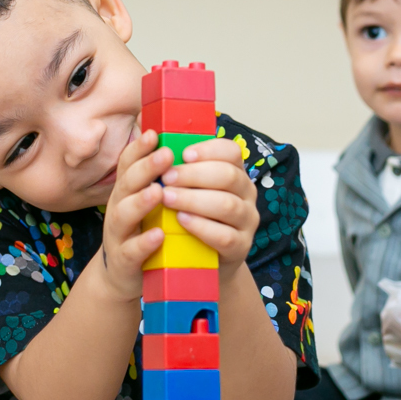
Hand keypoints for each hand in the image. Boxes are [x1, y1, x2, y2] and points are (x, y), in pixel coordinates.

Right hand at [98, 129, 177, 301]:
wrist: (127, 278)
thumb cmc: (145, 232)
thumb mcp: (149, 203)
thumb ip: (161, 179)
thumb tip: (182, 146)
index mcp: (127, 192)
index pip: (129, 164)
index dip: (139, 149)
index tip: (154, 133)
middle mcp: (119, 209)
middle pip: (127, 183)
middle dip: (145, 168)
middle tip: (165, 154)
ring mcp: (119, 235)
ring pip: (123, 215)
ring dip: (141, 202)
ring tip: (158, 192)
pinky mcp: (125, 262)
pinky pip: (131, 251)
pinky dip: (143, 243)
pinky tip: (158, 235)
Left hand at [158, 137, 258, 275]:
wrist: (200, 260)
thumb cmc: (190, 216)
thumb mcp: (190, 189)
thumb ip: (181, 168)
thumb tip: (153, 138)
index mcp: (235, 173)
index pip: (231, 151)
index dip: (208, 150)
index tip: (183, 154)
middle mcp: (247, 194)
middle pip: (228, 176)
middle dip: (194, 174)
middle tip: (166, 178)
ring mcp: (247, 221)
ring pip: (228, 205)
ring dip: (194, 199)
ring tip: (167, 198)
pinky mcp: (241, 248)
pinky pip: (225, 236)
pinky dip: (201, 226)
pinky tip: (181, 221)